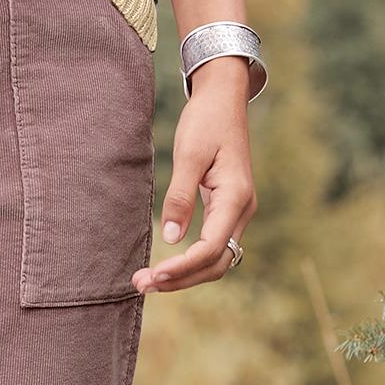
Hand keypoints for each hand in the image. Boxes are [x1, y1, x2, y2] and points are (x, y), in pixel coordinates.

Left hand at [133, 59, 256, 293]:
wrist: (223, 99)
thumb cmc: (206, 120)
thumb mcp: (189, 155)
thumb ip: (179, 197)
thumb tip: (170, 238)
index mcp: (235, 197)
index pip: (211, 248)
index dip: (182, 267)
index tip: (153, 275)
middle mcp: (243, 209)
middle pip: (215, 263)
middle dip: (180, 279)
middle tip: (141, 285)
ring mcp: (238, 212)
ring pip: (216, 260)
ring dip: (184, 275)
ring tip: (148, 281)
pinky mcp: (228, 210)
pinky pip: (212, 247)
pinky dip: (190, 262)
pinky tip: (166, 267)